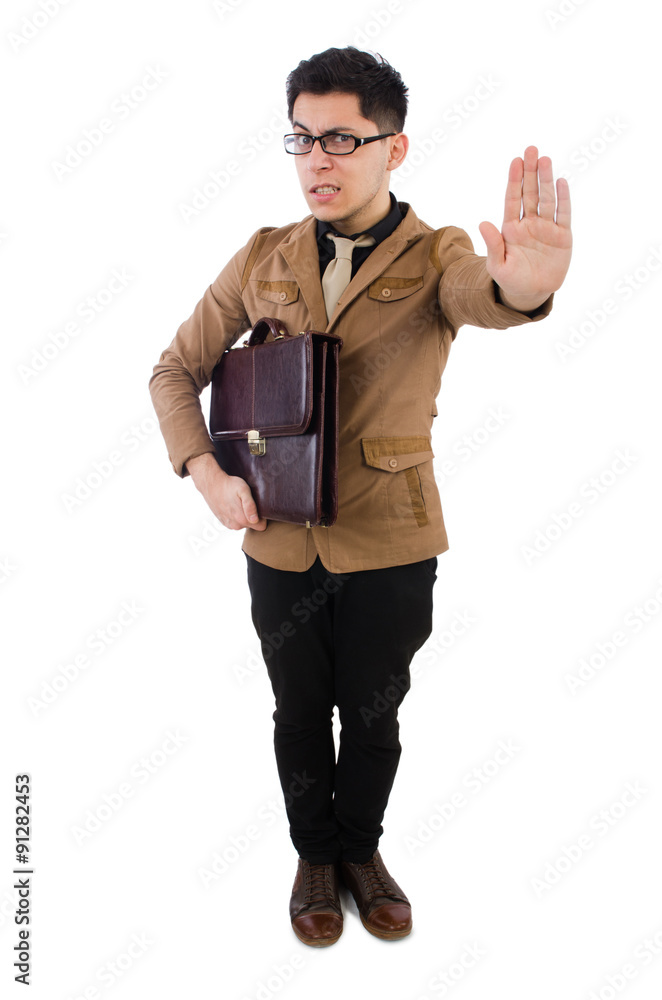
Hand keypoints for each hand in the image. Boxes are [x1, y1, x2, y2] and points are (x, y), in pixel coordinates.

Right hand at [186, 453, 266, 530]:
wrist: (211, 484)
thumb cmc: (229, 485)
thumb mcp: (243, 490)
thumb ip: (250, 506)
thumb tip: (255, 520)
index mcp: (242, 519)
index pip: (261, 526)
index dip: (262, 517)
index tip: (258, 507)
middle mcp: (236, 525)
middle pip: (252, 525)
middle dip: (252, 515)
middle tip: (246, 502)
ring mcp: (229, 525)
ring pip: (243, 524)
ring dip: (243, 515)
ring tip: (238, 503)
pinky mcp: (223, 522)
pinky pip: (235, 522)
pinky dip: (235, 516)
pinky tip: (232, 505)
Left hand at [478, 145, 571, 310]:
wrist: (531, 293)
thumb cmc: (511, 280)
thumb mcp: (498, 265)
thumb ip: (493, 244)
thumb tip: (482, 223)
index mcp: (511, 229)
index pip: (512, 199)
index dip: (514, 180)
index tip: (516, 161)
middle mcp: (529, 224)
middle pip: (530, 193)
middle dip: (531, 172)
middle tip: (532, 149)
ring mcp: (546, 228)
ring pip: (546, 199)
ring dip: (546, 180)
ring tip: (546, 160)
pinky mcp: (562, 236)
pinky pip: (563, 214)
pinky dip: (563, 199)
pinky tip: (561, 182)